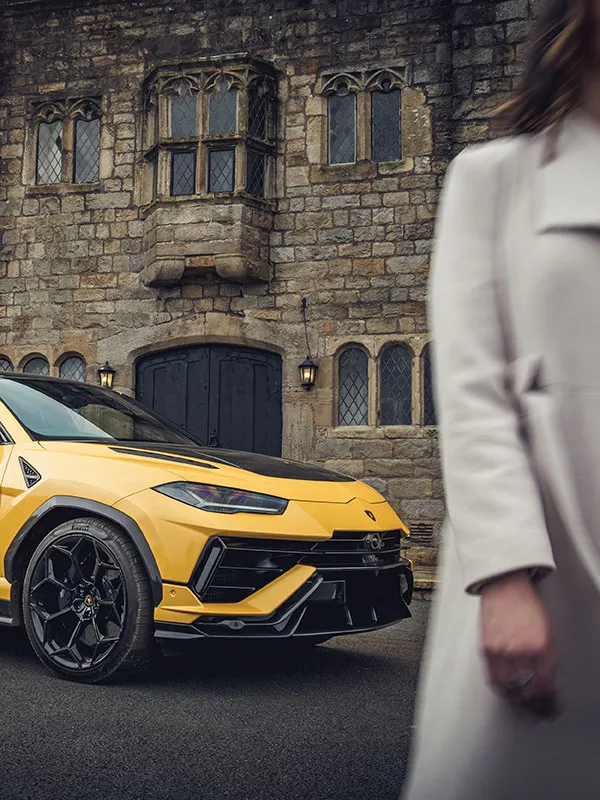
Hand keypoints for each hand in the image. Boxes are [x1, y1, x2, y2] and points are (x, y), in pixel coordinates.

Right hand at [480, 570, 558, 716]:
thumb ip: (548, 661)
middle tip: (539, 709)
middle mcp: (520, 651)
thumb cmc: (526, 606)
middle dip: (534, 704)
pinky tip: (507, 688)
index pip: (546, 686)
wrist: (504, 587)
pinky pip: (493, 678)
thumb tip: (548, 685)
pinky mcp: (486, 649)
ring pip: (509, 689)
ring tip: (523, 701)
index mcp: (541, 647)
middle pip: (527, 691)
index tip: (552, 706)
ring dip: (517, 699)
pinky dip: (501, 688)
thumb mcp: (547, 633)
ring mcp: (501, 651)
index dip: (549, 701)